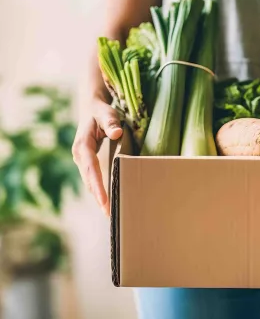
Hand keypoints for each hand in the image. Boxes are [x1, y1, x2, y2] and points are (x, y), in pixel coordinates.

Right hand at [72, 98, 122, 215]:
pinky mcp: (87, 162)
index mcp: (83, 145)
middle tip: (109, 213)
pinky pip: (92, 178)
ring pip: (89, 182)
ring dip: (98, 197)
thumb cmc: (101, 111)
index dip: (97, 185)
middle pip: (89, 180)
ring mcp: (82, 160)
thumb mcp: (106, 113)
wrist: (91, 108)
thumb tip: (116, 133)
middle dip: (98, 197)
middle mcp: (79, 155)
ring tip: (109, 213)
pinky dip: (98, 190)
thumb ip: (111, 122)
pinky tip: (107, 201)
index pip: (91, 168)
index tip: (104, 200)